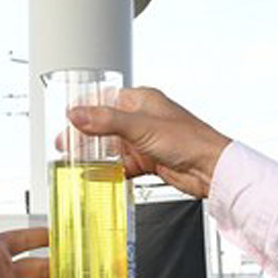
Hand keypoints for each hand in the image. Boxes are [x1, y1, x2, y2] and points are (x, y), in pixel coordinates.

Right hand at [67, 87, 230, 198]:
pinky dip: (111, 171)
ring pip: (112, 147)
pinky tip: (99, 177)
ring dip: (96, 156)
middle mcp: (142, 119)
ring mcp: (145, 141)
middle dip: (85, 137)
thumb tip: (77, 114)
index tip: (66, 123)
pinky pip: (123, 165)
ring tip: (77, 164)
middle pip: (104, 126)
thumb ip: (105, 121)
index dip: (84, 112)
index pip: (104, 101)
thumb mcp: (140, 127)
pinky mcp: (150, 161)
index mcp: (141, 100)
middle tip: (66, 148)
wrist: (211, 169)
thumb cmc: (188, 141)